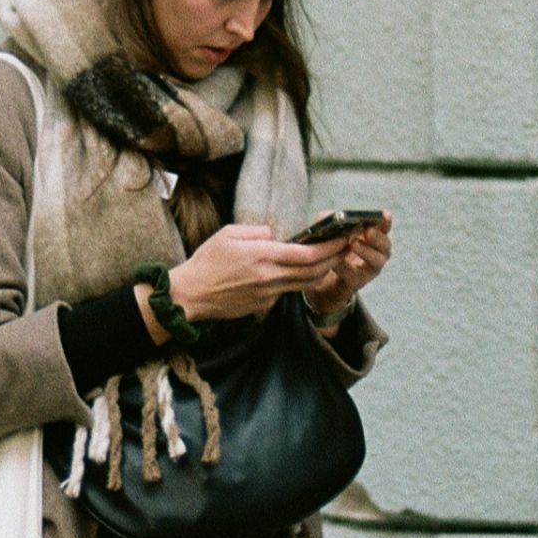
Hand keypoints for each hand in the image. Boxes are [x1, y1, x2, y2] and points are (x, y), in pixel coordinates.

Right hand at [158, 224, 347, 324]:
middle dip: (334, 258)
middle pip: (314, 271)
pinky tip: (298, 272)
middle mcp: (270, 277)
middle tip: (346, 246)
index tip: (342, 238)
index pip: (307, 254)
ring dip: (322, 271)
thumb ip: (257, 231)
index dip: (329, 247)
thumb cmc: (207, 261)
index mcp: (262, 256)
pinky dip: (297, 281)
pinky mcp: (264, 306)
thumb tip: (275, 236)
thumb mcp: (229, 233)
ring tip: (331, 258)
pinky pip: (287, 292)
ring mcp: (268, 294)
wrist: (191, 295)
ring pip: (305, 284)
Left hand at [301, 209, 392, 317]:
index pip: (384, 227)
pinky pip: (354, 274)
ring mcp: (370, 268)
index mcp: (373, 235)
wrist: (323, 272)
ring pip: (377, 260)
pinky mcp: (358, 281)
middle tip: (368, 231)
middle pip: (385, 245)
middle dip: (378, 237)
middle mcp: (377, 251)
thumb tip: (332, 217)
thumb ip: (331, 220)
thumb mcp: (329, 229)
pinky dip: (345, 267)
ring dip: (366, 251)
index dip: (386, 221)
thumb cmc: (331, 245)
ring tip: (353, 244)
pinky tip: (335, 262)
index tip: (385, 214)